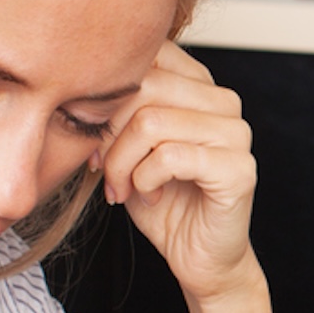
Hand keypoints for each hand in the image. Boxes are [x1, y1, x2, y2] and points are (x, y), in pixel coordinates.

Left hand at [99, 43, 260, 301]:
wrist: (198, 257)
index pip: (146, 55)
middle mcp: (224, 102)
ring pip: (151, 122)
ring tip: (123, 187)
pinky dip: (144, 181)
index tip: (91, 133)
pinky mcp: (239, 169)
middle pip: (144, 87)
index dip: (105, 93)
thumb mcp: (127, 145)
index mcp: (200, 85)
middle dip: (109, 132)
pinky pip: (169, 158)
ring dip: (121, 162)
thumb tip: (74, 87)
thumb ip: (116, 109)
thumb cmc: (161, 199)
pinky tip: (149, 197)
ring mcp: (236, 134)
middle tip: (101, 167)